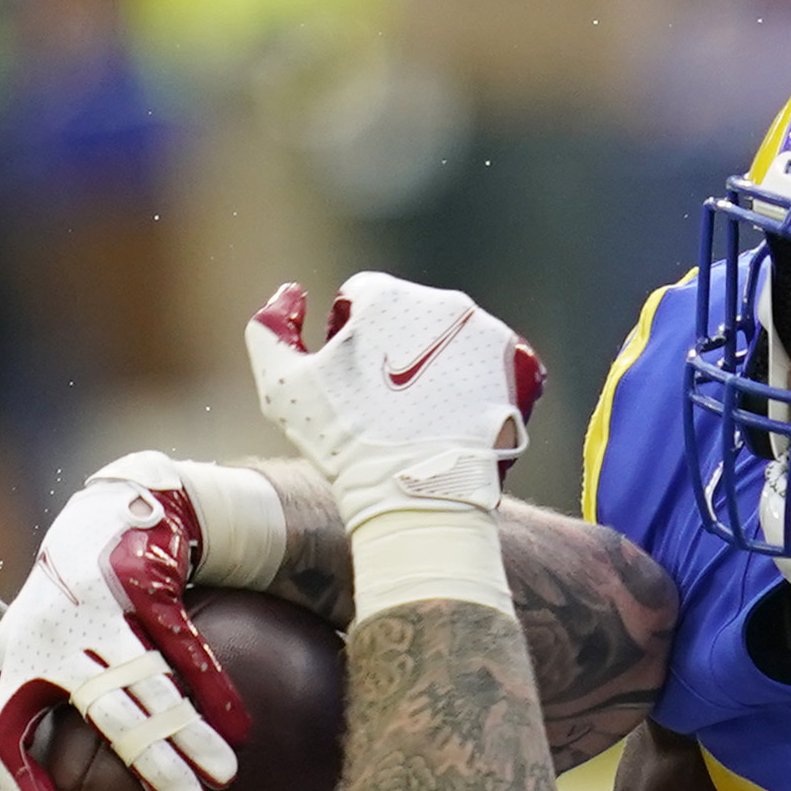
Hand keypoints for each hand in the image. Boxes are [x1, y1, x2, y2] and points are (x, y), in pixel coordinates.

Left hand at [0, 454, 253, 790]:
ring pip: (149, 684)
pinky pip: (182, 646)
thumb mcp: (20, 645)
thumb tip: (32, 789)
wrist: (102, 519)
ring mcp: (101, 614)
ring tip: (224, 774)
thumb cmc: (60, 600)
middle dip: (150, 763)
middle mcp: (56, 642)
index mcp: (19, 664)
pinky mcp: (140, 588)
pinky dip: (211, 685)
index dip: (19, 785)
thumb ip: (16, 703)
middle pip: (103, 715)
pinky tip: (237, 724)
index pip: (0, 735)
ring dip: (188, 732)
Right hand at [243, 273, 544, 532]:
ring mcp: (488, 335)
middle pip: (412, 319)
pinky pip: (493, 364)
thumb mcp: (282, 385)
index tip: (352, 381)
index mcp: (387, 294)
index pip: (363, 299)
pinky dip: (477, 383)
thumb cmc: (344, 443)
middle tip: (389, 404)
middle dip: (398, 351)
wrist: (419, 496)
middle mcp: (444, 303)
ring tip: (424, 414)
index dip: (350, 338)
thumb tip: (292, 294)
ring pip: (452, 339)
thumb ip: (269, 326)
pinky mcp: (521, 369)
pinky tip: (457, 416)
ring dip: (438, 364)